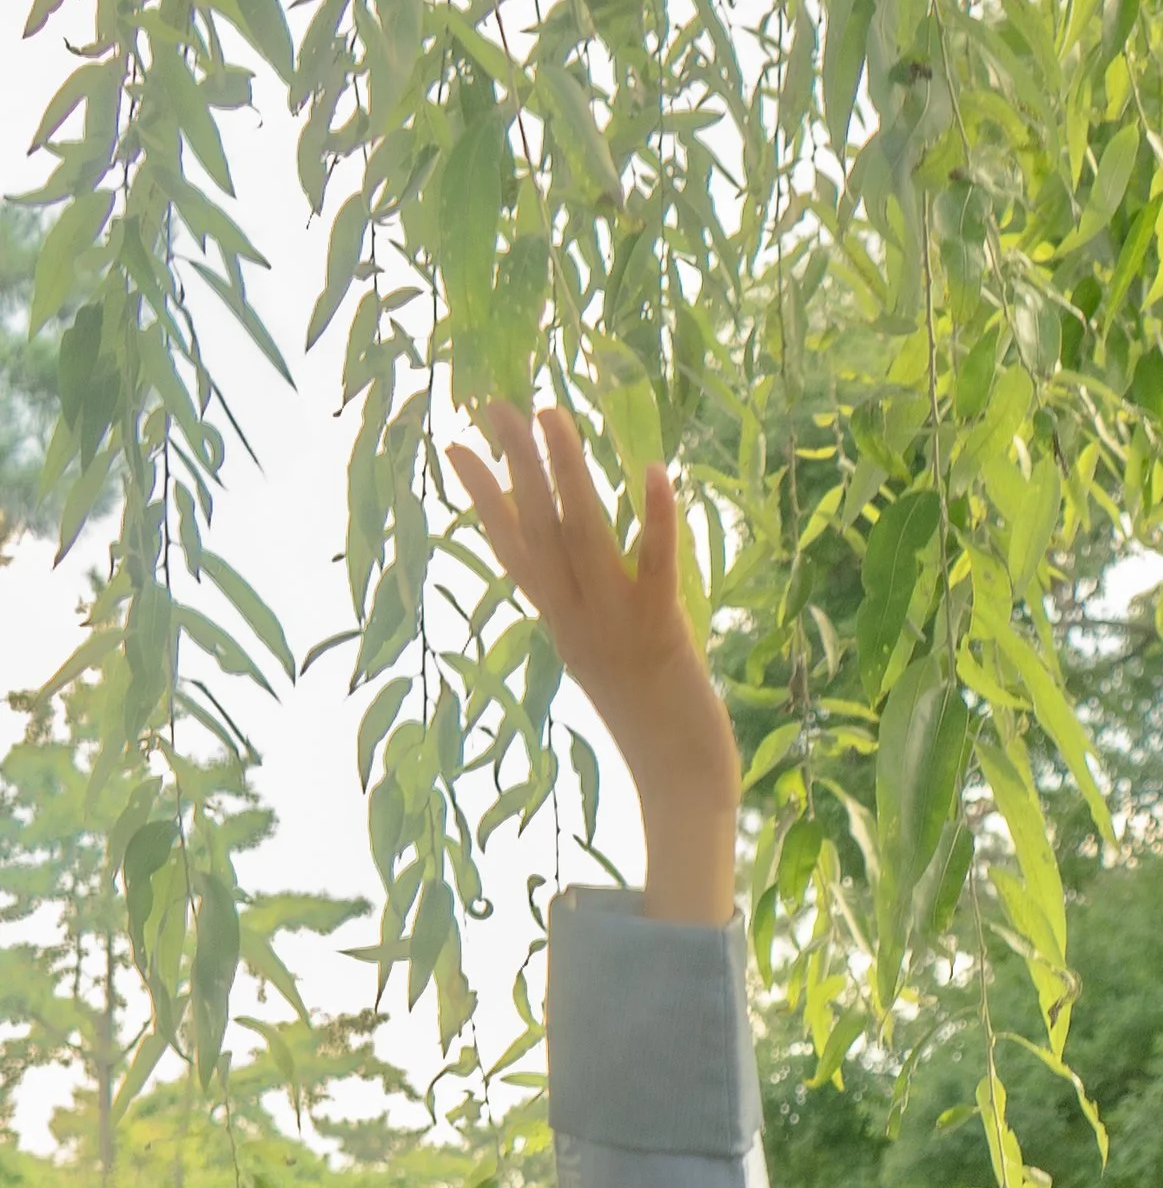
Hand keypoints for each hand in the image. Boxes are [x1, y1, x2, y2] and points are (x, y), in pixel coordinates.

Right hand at [446, 398, 740, 925]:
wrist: (682, 788)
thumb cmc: (654, 731)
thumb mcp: (608, 665)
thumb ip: (591, 620)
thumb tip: (583, 581)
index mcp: (561, 627)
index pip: (512, 552)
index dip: (483, 498)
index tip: (455, 446)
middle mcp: (576, 622)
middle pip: (537, 531)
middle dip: (513, 464)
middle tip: (492, 400)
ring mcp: (616, 628)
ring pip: (583, 539)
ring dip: (567, 474)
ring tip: (552, 412)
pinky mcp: (664, 637)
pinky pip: (656, 569)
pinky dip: (656, 521)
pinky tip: (654, 469)